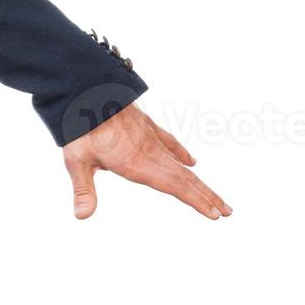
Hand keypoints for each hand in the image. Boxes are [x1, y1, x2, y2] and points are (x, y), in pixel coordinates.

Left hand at [62, 102, 232, 220]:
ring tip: (215, 196)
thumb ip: (83, 189)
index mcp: (137, 163)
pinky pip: (169, 141)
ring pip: (180, 162)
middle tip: (227, 211)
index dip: (195, 201)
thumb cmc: (79, 125)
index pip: (174, 186)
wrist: (86, 88)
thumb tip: (81, 216)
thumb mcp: (77, 160)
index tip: (215, 214)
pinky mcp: (145, 124)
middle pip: (184, 178)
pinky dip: (181, 152)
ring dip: (199, 180)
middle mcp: (149, 151)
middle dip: (206, 196)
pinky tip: (191, 161)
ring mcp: (149, 136)